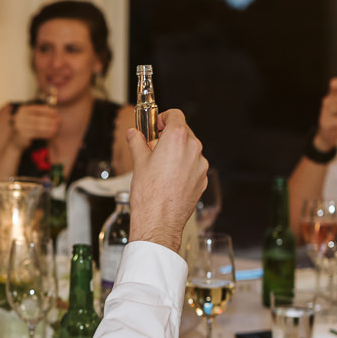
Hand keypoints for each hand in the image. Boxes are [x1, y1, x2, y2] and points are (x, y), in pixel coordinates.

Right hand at [8, 103, 60, 148]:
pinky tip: (52, 135)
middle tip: (59, 122)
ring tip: (57, 129)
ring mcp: (19, 126)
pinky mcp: (22, 135)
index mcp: (23, 110)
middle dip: (50, 120)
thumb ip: (40, 113)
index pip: (37, 109)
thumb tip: (54, 110)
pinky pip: (37, 134)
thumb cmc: (27, 128)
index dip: (48, 111)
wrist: (16, 142)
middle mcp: (19, 117)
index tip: (57, 114)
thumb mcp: (32, 118)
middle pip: (38, 118)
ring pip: (38, 126)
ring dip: (49, 128)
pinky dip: (45, 134)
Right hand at [124, 109, 207, 252]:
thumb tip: (133, 134)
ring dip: (177, 152)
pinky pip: (194, 166)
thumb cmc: (149, 195)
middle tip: (153, 147)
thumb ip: (137, 143)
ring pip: (190, 150)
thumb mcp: (138, 163)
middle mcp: (193, 149)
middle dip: (169, 136)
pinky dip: (184, 167)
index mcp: (177, 139)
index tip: (156, 126)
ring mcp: (200, 165)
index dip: (164, 118)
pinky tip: (170, 179)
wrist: (159, 222)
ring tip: (161, 166)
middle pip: (184, 132)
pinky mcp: (202, 180)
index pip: (176, 115)